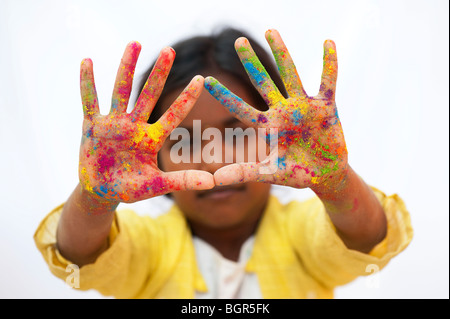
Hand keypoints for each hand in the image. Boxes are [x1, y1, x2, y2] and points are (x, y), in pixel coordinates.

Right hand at [79, 42, 213, 202]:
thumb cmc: (130, 188)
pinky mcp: (92, 126)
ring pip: (121, 90)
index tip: (201, 78)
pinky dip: (87, 83)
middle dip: (159, 73)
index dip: (186, 98)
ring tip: (135, 43)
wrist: (102, 192)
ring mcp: (113, 124)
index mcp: (151, 139)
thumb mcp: (157, 185)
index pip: (173, 114)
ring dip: (127, 67)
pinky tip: (86, 61)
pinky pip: (89, 101)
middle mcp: (134, 126)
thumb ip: (182, 181)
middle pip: (149, 94)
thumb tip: (213, 182)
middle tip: (170, 50)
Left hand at [205, 29, 347, 192]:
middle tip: (237, 41)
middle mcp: (283, 111)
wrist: (325, 175)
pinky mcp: (326, 106)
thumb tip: (214, 179)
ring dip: (281, 52)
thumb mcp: (269, 173)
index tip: (205, 80)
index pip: (241, 108)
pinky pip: (328, 81)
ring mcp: (304, 106)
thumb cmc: (296, 174)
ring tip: (269, 30)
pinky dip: (329, 63)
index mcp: (268, 126)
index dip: (224, 96)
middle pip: (262, 82)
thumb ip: (244, 173)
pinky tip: (327, 42)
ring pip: (290, 74)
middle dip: (250, 62)